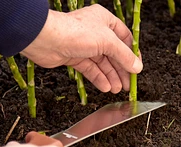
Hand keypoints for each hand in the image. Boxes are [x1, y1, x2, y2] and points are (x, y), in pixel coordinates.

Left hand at [21, 4, 142, 93]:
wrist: (46, 40)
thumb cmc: (77, 32)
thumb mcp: (107, 41)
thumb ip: (123, 55)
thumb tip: (137, 67)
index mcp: (105, 21)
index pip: (124, 39)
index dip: (131, 54)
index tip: (136, 68)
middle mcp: (96, 33)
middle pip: (113, 54)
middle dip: (121, 70)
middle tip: (128, 84)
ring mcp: (85, 46)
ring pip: (102, 64)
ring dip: (110, 77)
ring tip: (117, 89)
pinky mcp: (75, 58)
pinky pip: (90, 69)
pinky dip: (98, 78)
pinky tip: (105, 87)